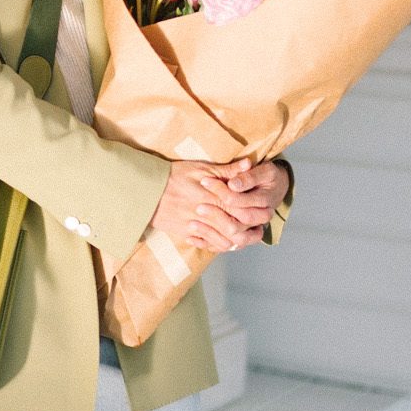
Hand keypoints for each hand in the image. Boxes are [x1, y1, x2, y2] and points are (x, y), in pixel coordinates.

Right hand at [147, 157, 289, 253]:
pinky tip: (226, 242)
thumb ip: (226, 170)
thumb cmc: (173, 175)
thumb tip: (248, 165)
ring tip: (247, 237)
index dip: (253, 211)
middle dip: (249, 229)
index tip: (265, 211)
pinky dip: (218, 245)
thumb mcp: (199, 167)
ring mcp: (194, 226)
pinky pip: (206, 244)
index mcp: (210, 195)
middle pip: (233, 227)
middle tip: (260, 228)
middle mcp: (204, 213)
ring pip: (222, 240)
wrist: (145, 191)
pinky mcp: (185, 234)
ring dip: (237, 241)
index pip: (238, 207)